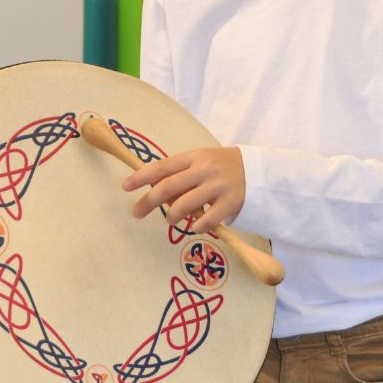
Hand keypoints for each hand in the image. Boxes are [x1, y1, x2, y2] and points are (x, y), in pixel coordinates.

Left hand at [122, 147, 244, 234]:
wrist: (258, 171)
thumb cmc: (221, 166)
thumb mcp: (201, 160)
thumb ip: (180, 172)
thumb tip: (152, 189)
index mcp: (194, 156)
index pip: (161, 167)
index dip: (141, 177)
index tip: (125, 187)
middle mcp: (204, 170)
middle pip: (167, 188)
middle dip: (148, 202)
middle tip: (136, 212)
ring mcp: (218, 187)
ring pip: (183, 206)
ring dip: (171, 216)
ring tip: (171, 218)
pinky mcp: (230, 204)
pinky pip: (205, 221)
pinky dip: (195, 227)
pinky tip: (194, 226)